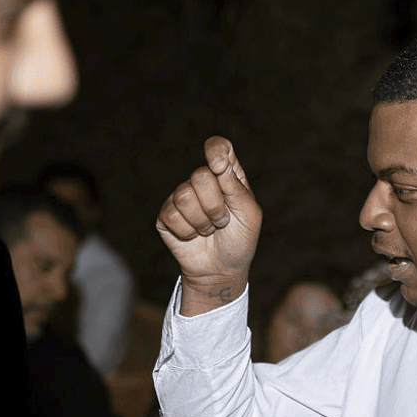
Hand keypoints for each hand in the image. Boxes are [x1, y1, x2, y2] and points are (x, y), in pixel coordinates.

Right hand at [156, 136, 260, 311]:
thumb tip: (217, 163)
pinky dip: (188, 231)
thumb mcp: (249, 215)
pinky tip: (194, 236)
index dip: (216, 151)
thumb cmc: (240, 240)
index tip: (219, 166)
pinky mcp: (167, 214)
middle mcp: (203, 181)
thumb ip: (236, 187)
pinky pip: (171, 214)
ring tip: (209, 230)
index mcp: (227, 175)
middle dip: (215, 206)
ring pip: (185, 197)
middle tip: (222, 221)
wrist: (221, 270)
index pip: (219, 147)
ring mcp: (182, 196)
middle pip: (199, 176)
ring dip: (202, 221)